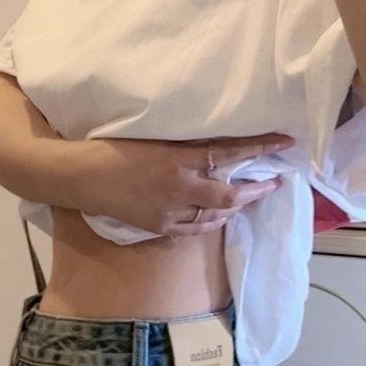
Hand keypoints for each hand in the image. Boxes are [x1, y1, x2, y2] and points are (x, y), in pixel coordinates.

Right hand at [79, 132, 295, 235]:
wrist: (80, 176)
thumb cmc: (111, 147)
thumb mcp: (152, 137)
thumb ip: (184, 143)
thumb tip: (214, 144)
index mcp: (178, 159)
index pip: (230, 152)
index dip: (260, 147)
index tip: (285, 142)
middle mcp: (180, 188)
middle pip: (230, 194)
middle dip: (256, 190)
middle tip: (274, 182)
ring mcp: (169, 212)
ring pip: (214, 215)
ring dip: (236, 206)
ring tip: (250, 197)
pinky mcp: (158, 227)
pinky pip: (194, 229)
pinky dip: (211, 222)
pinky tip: (219, 216)